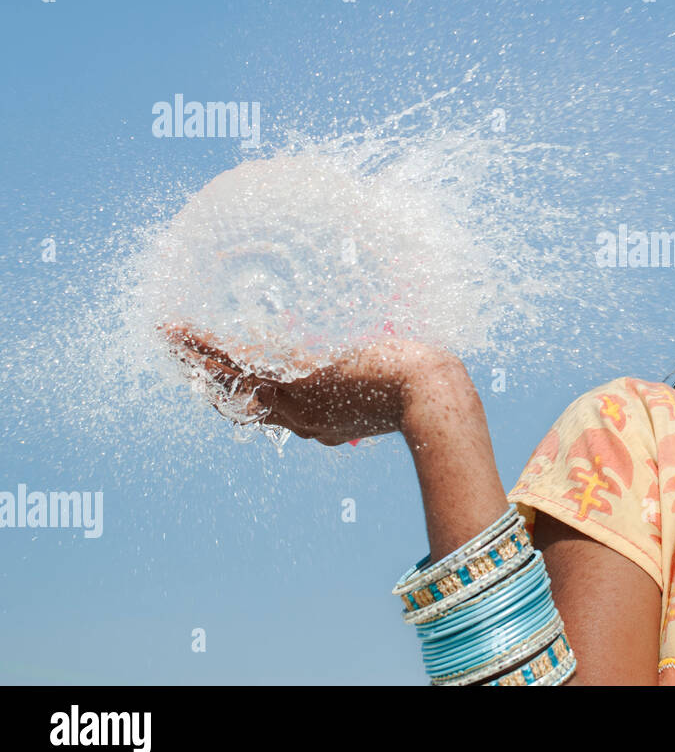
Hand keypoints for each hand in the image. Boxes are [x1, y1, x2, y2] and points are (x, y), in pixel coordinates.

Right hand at [158, 322, 458, 446]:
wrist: (431, 393)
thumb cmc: (427, 384)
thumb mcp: (395, 380)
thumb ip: (380, 374)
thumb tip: (389, 351)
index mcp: (324, 422)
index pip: (275, 411)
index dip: (249, 394)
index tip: (235, 382)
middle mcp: (302, 418)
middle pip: (240, 399)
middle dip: (208, 378)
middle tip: (182, 358)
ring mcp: (295, 400)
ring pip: (229, 377)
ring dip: (193, 356)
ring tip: (165, 337)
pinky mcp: (293, 378)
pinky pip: (237, 359)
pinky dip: (201, 344)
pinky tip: (174, 330)